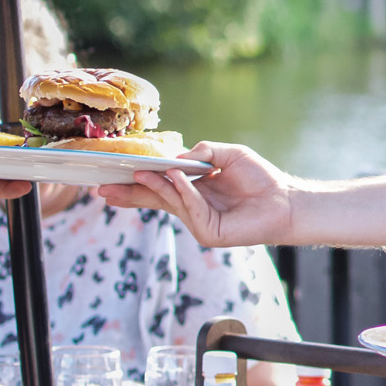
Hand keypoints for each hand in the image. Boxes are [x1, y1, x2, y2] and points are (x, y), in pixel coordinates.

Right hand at [94, 142, 296, 247]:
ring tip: (137, 174)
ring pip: (169, 202)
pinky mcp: (209, 233)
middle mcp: (192, 207)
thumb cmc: (259, 177)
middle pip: (154, 199)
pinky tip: (175, 177)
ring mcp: (198, 222)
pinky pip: (190, 208)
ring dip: (154, 186)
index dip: (135, 182)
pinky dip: (183, 192)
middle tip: (101, 189)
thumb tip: (174, 160)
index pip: (158, 186)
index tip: (110, 176)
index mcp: (193, 189)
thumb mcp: (226, 154)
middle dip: (128, 193)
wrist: (285, 199)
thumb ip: (201, 152)